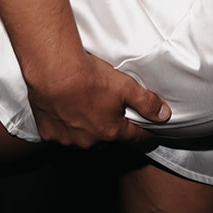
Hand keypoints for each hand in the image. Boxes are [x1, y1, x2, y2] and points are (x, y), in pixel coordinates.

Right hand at [26, 50, 170, 148]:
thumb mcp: (125, 86)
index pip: (133, 136)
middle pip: (107, 138)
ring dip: (87, 129)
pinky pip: (60, 134)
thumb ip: (146, 102)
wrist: (54, 71)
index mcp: (110, 131)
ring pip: (83, 139)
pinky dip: (65, 126)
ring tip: (87, 109)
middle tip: (111, 112)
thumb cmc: (88, 77)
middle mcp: (89, 141)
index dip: (143, 132)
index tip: (147, 131)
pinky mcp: (49, 133)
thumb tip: (164, 115)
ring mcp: (68, 139)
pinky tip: (66, 110)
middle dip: (111, 129)